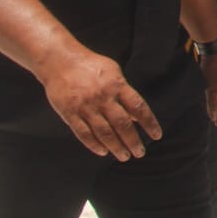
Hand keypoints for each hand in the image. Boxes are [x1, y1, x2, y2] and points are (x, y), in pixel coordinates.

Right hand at [39, 46, 160, 159]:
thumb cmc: (90, 66)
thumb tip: (136, 116)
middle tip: (140, 153)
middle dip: (133, 141)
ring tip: (124, 157)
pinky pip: (83, 133)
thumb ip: (125, 94)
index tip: (157, 135)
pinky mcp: (69, 113)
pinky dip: (94, 145)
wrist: (60, 61)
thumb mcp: (114, 73)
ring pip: (104, 132)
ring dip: (116, 147)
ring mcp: (86, 106)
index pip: (138, 107)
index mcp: (117, 85)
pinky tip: (103, 152)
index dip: (150, 123)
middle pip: (122, 124)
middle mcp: (103, 97)